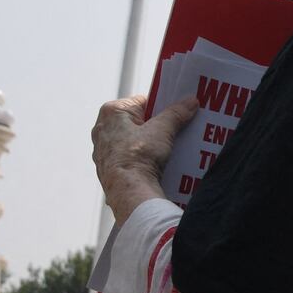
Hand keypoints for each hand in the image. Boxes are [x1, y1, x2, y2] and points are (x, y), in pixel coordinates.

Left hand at [92, 95, 199, 221]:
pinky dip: (140, 158)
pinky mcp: (107, 167)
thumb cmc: (138, 156)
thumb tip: (190, 102)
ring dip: (148, 143)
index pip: (142, 102)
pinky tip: (154, 164)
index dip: (161, 108)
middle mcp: (102, 128)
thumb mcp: (163, 129)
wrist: (128, 190)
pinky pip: (128, 156)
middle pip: (137, 121)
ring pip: (132, 140)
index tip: (175, 114)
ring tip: (166, 150)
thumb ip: (176, 113)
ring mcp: (102, 149)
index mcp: (111, 112)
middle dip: (155, 126)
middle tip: (173, 132)